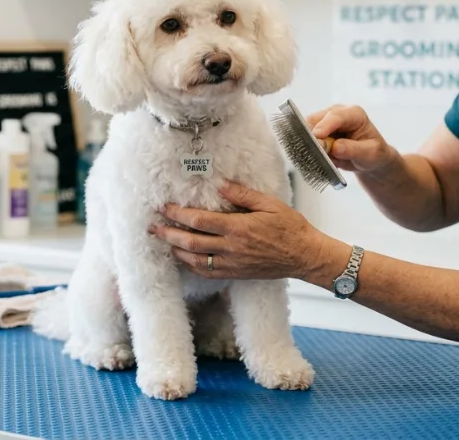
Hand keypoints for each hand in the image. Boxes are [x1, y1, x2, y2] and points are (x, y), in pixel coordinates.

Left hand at [150, 180, 329, 280]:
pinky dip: (192, 266)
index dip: (178, 214)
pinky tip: (185, 258)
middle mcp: (231, 248)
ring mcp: (232, 264)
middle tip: (153, 227)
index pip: (199, 221)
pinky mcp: (236, 274)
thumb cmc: (290, 228)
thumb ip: (242, 195)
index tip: (165, 207)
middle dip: (168, 234)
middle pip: (190, 242)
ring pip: (195, 261)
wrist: (305, 256)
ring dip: (176, 251)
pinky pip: (207, 273)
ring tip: (164, 242)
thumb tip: (219, 185)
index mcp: (238, 228)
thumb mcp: (269, 204)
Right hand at [306, 104, 398, 173]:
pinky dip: (306, 147)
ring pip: (306, 128)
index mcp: (354, 114)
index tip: (317, 136)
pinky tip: (313, 158)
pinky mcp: (316, 131)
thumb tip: (335, 148)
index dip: (325, 125)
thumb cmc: (373, 153)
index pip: (336, 116)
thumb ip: (353, 149)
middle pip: (316, 120)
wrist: (367, 158)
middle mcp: (337, 113)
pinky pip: (305, 138)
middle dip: (312, 136)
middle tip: (312, 154)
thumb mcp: (370, 154)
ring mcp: (324, 121)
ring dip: (308, 143)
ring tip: (315, 159)